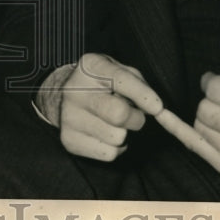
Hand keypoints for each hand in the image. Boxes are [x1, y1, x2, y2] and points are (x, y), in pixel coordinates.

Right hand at [37, 53, 163, 161]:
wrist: (63, 96)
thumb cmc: (100, 83)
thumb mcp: (118, 70)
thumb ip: (138, 84)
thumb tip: (155, 109)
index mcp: (90, 66)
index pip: (120, 79)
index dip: (142, 95)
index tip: (157, 107)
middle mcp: (75, 90)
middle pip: (118, 114)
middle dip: (136, 118)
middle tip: (135, 115)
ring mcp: (69, 116)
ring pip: (116, 137)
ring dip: (124, 133)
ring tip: (114, 122)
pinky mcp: (69, 140)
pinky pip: (108, 154)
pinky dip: (115, 147)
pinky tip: (105, 134)